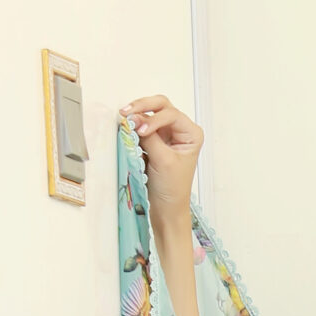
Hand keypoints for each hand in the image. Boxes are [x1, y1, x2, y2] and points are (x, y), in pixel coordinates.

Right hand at [118, 93, 202, 218]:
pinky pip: (142, 126)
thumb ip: (150, 138)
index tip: (140, 131)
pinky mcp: (154, 141)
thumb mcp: (163, 161)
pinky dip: (134, 126)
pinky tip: (127, 129)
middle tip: (126, 113)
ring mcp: (166, 134)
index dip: (154, 120)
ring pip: (150, 112)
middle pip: (161, 106)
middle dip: (143, 107)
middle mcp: (180, 130)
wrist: (167, 209)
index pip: (171, 114)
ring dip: (137, 114)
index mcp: (191, 134)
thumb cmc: (173, 189)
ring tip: (124, 119)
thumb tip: (135, 120)